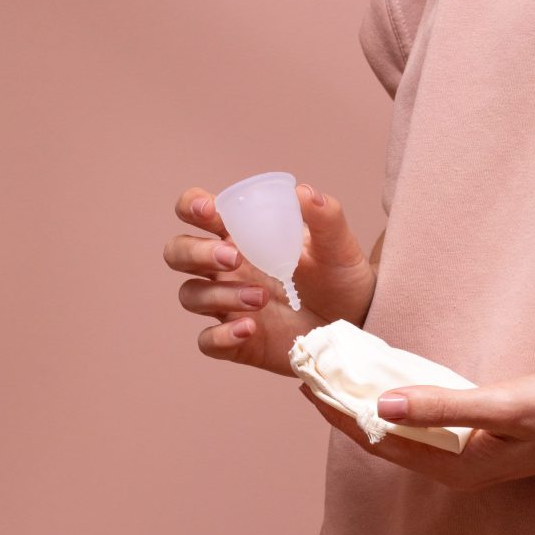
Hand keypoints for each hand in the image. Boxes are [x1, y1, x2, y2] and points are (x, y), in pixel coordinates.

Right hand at [164, 184, 376, 375]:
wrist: (357, 322)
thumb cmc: (340, 277)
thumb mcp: (338, 246)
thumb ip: (325, 217)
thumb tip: (303, 193)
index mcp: (242, 236)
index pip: (196, 213)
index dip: (191, 207)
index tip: (210, 212)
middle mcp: (227, 269)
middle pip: (177, 253)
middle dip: (195, 252)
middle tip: (235, 257)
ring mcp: (228, 305)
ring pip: (191, 295)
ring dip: (219, 294)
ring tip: (262, 297)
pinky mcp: (237, 341)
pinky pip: (207, 341)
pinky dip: (221, 335)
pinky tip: (250, 328)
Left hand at [300, 369, 534, 489]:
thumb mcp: (504, 405)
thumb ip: (443, 406)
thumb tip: (380, 404)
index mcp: (454, 466)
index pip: (378, 440)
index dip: (340, 413)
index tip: (310, 383)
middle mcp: (454, 466)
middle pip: (385, 437)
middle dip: (348, 408)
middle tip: (317, 372)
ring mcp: (467, 453)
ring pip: (405, 428)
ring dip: (373, 402)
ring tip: (344, 372)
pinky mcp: (480, 436)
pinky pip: (428, 420)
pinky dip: (404, 399)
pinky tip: (393, 379)